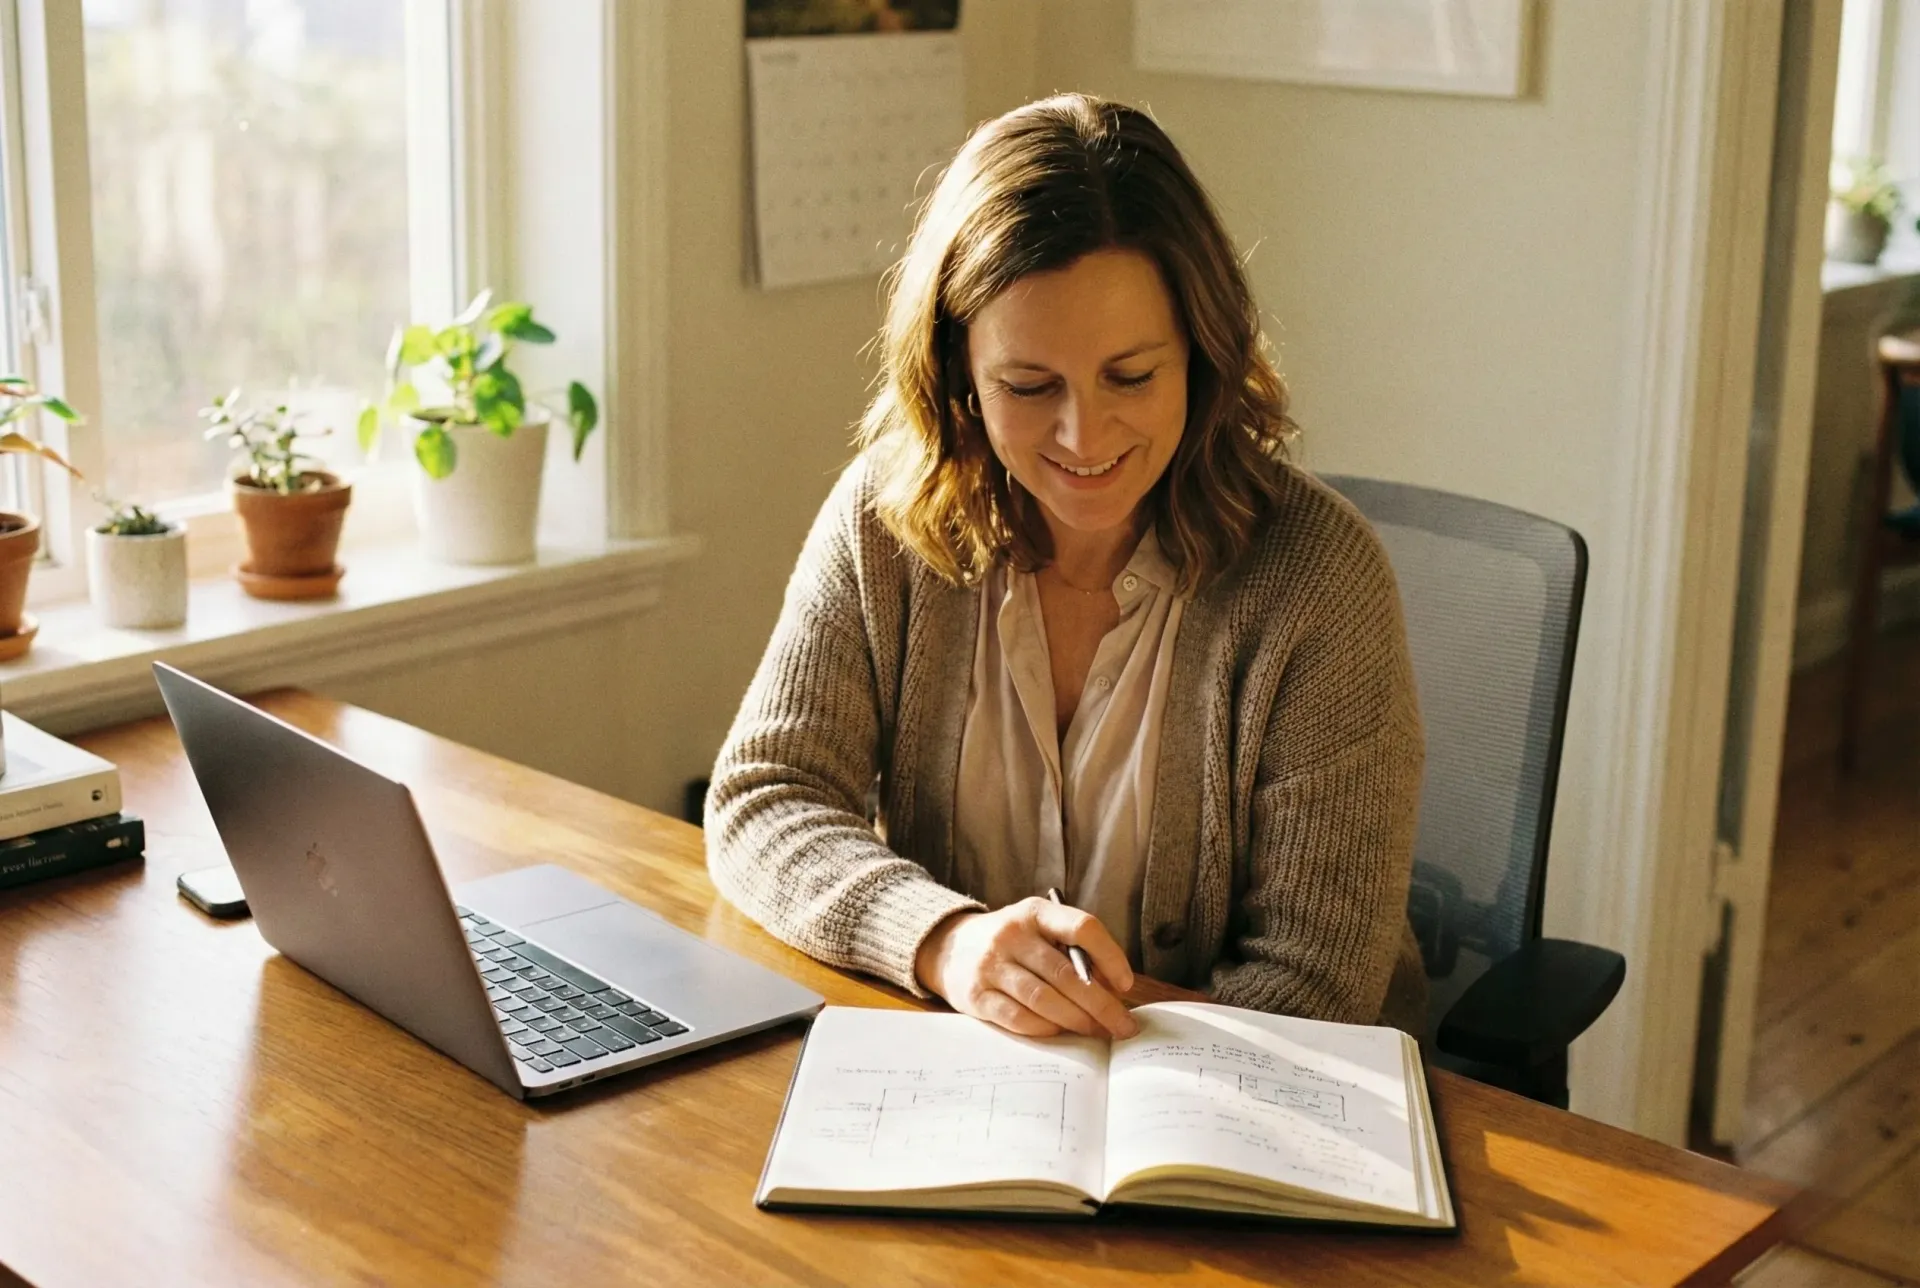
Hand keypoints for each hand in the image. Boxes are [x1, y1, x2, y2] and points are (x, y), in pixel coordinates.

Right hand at [914, 898, 1138, 1038]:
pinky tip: (1061, 1032)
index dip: (1111, 956)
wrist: (950, 948)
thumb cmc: (1011, 943)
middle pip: (1067, 974)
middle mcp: (1011, 934)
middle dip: (1102, 1004)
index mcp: (1035, 912)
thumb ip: (1072, 951)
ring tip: (1097, 1032)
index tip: (1125, 984)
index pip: (1082, 928)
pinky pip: (1019, 1018)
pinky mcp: (976, 996)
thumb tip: (1112, 991)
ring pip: (1044, 999)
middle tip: (1123, 1026)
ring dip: (1077, 1020)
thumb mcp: (1039, 931)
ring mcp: (991, 965)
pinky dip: (1046, 1028)